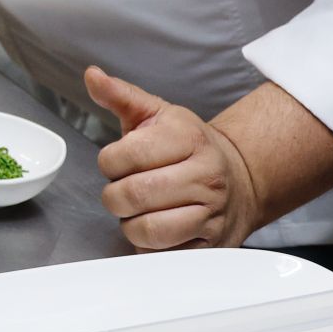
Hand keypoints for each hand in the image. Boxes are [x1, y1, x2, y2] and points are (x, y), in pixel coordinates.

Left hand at [85, 66, 262, 251]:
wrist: (240, 177)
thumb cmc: (188, 146)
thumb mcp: (156, 113)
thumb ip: (120, 95)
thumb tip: (92, 75)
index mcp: (187, 138)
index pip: (123, 157)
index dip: (109, 162)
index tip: (118, 162)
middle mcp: (205, 176)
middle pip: (132, 196)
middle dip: (115, 195)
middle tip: (125, 188)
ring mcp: (212, 214)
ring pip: (147, 230)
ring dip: (130, 224)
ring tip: (140, 209)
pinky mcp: (212, 246)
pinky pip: (164, 255)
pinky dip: (150, 246)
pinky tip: (158, 226)